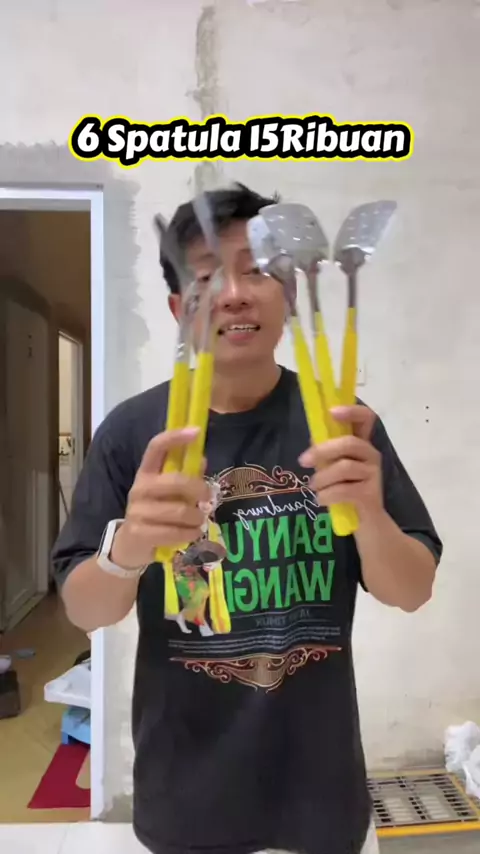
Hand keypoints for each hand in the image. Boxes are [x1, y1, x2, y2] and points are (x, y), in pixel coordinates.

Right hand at [111, 428, 208, 568]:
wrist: (129, 544)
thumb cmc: (154, 513)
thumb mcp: (167, 493)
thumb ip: (184, 476)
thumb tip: (202, 457)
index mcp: (146, 473)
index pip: (156, 447)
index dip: (175, 437)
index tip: (196, 431)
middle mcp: (140, 488)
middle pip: (175, 480)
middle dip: (199, 489)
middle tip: (208, 498)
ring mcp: (137, 511)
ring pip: (179, 510)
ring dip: (196, 517)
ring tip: (200, 520)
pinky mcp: (139, 533)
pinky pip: (174, 532)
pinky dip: (189, 533)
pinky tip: (192, 533)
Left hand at [298, 405, 383, 521]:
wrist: (366, 525)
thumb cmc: (346, 492)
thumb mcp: (333, 469)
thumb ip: (326, 454)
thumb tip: (312, 439)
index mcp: (361, 445)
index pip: (366, 418)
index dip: (352, 411)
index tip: (331, 412)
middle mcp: (372, 456)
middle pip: (350, 443)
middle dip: (322, 451)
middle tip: (302, 461)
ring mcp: (373, 475)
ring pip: (344, 467)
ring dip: (322, 478)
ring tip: (313, 487)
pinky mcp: (371, 495)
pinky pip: (344, 490)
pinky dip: (326, 495)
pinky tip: (320, 500)